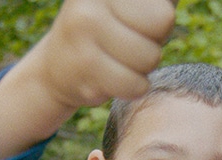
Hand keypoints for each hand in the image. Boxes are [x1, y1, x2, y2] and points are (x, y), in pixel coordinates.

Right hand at [33, 0, 176, 109]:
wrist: (58, 65)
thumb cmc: (110, 31)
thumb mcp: (132, 6)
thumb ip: (161, 2)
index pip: (163, 13)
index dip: (158, 26)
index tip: (134, 27)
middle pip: (161, 28)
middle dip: (152, 44)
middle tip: (126, 46)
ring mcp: (83, 28)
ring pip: (149, 58)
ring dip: (141, 68)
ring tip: (118, 61)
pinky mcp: (82, 63)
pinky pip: (134, 85)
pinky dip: (131, 88)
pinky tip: (110, 79)